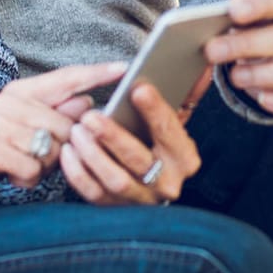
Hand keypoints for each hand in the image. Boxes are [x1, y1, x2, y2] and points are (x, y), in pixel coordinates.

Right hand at [0, 62, 125, 205]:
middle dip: (62, 148)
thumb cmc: (8, 146)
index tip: (125, 68)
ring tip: (25, 162)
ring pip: (50, 150)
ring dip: (44, 166)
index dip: (96, 74)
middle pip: (65, 126)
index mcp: (23, 90)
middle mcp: (8, 102)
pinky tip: (15, 174)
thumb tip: (86, 101)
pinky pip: (32, 168)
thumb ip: (61, 113)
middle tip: (41, 153)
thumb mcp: (34, 127)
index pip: (66, 78)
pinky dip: (28, 178)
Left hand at [61, 82, 199, 205]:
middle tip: (91, 116)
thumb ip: (187, 92)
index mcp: (185, 158)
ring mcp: (140, 198)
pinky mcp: (115, 207)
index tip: (138, 89)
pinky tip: (68, 152)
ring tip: (77, 131)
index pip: (170, 132)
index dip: (155, 110)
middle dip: (114, 136)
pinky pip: (94, 194)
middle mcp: (167, 182)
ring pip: (115, 180)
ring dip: (93, 155)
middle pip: (139, 160)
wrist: (152, 182)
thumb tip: (203, 65)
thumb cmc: (160, 144)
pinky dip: (78, 173)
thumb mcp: (176, 120)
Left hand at [204, 0, 272, 121]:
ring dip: (268, 75)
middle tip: (213, 50)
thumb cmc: (259, 26)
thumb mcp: (250, 14)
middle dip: (250, 45)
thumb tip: (205, 26)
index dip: (263, 4)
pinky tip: (263, 100)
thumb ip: (236, 15)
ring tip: (234, 77)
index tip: (232, 10)